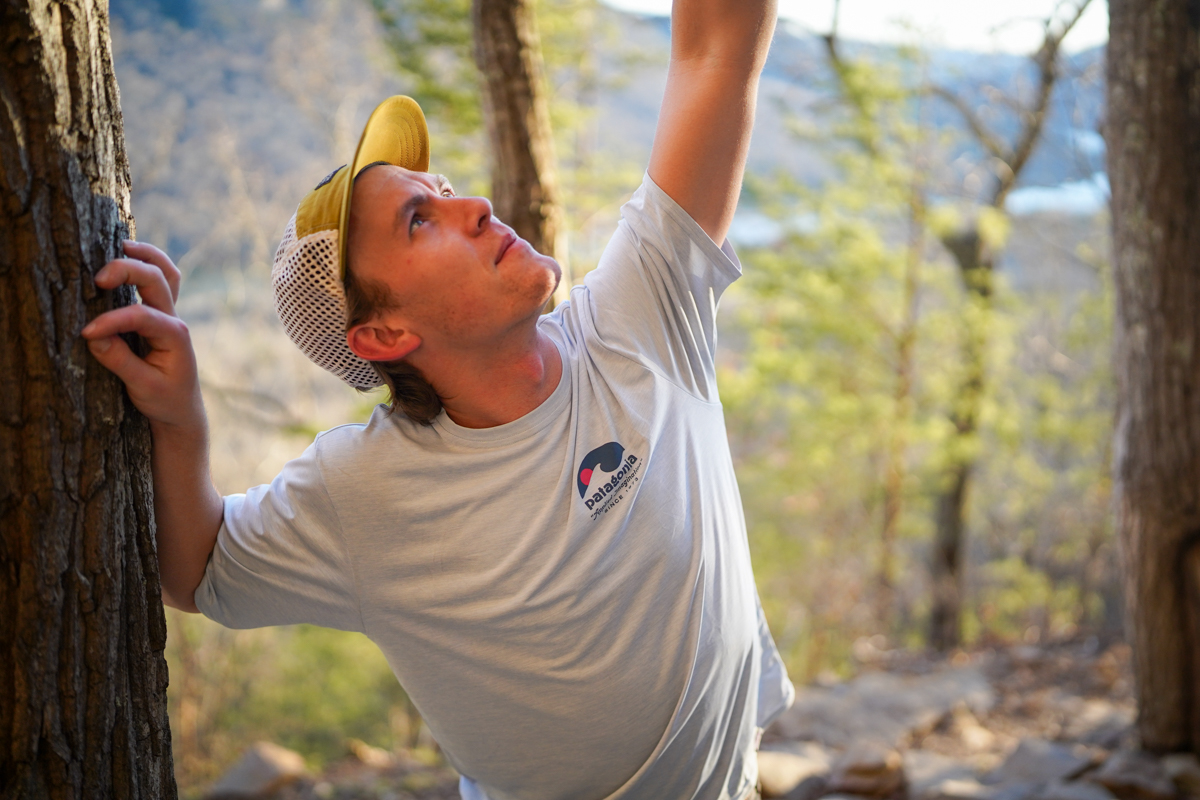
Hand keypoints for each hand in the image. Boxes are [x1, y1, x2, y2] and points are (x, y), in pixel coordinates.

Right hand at [82, 240, 202, 430]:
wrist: (181, 411)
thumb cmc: (165, 400)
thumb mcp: (142, 386)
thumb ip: (119, 361)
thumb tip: (93, 337)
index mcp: (175, 336)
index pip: (141, 315)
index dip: (112, 321)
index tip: (85, 333)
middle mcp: (175, 320)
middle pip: (158, 279)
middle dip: (129, 270)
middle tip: (99, 278)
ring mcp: (170, 315)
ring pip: (166, 273)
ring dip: (146, 256)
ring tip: (120, 246)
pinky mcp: (160, 317)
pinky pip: (162, 282)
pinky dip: (148, 264)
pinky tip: (127, 255)